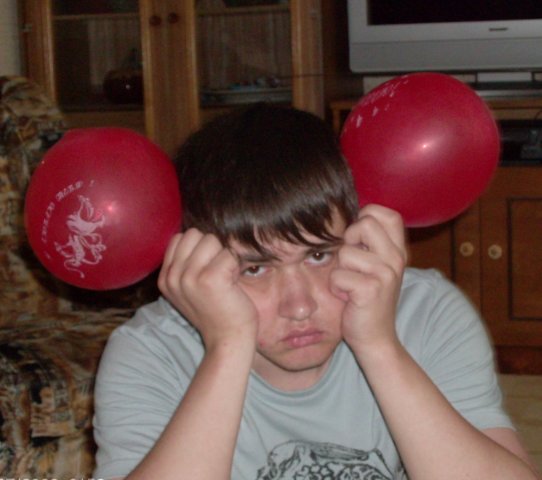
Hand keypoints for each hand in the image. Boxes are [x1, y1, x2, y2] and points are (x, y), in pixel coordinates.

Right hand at [158, 229, 258, 351]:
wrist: (228, 340)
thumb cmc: (217, 311)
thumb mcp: (190, 289)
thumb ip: (186, 264)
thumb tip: (196, 234)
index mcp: (165, 278)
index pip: (179, 238)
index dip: (199, 248)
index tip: (207, 270)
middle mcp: (173, 277)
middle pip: (194, 234)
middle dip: (211, 249)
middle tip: (218, 274)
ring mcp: (189, 278)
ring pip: (212, 240)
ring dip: (224, 256)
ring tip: (225, 279)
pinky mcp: (209, 279)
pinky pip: (228, 253)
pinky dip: (235, 266)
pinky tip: (233, 284)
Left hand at [330, 205, 406, 354]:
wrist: (375, 338)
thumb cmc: (366, 300)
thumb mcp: (374, 266)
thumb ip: (367, 243)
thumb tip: (343, 216)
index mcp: (397, 250)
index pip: (385, 213)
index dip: (365, 217)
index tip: (357, 240)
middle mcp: (396, 258)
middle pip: (364, 223)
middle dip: (348, 241)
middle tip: (351, 264)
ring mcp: (386, 273)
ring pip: (345, 252)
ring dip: (339, 271)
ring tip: (349, 286)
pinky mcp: (371, 289)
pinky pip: (338, 275)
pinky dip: (336, 288)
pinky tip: (347, 298)